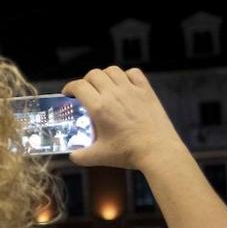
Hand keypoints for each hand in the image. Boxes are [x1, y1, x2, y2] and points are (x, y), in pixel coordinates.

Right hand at [63, 66, 185, 170]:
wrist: (157, 150)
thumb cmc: (128, 153)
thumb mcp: (98, 157)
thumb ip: (80, 156)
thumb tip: (72, 155)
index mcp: (99, 107)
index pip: (79, 86)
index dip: (69, 88)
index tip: (68, 94)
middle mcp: (114, 94)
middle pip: (94, 74)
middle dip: (85, 81)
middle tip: (85, 92)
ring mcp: (131, 90)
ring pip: (112, 70)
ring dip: (104, 76)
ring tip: (104, 86)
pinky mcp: (146, 91)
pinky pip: (134, 73)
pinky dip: (126, 75)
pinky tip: (124, 85)